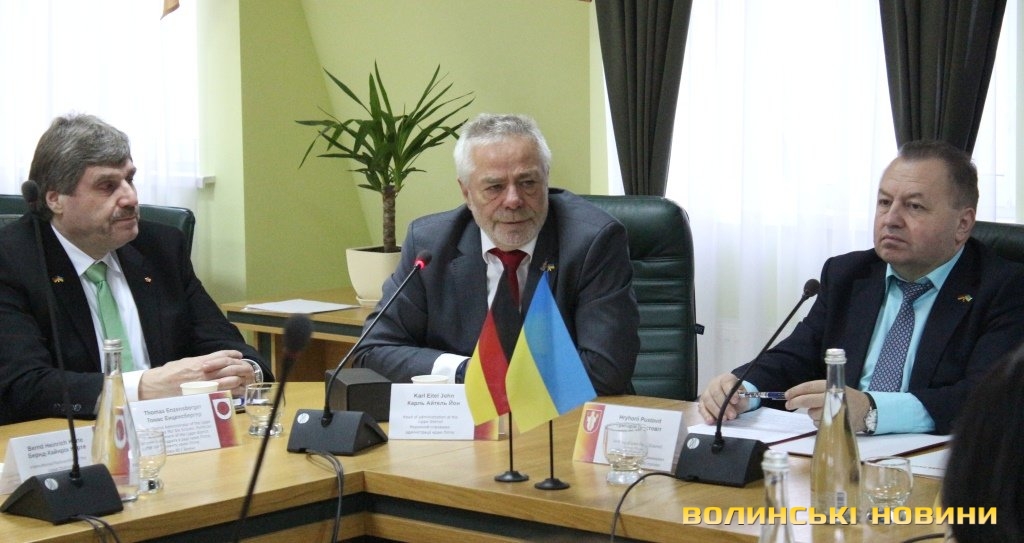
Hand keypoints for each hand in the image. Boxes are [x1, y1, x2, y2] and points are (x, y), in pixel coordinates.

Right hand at [139, 350, 257, 399]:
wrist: (155, 387)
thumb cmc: (168, 374)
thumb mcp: (184, 362)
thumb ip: (198, 362)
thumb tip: (209, 362)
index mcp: (199, 362)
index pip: (221, 355)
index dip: (232, 355)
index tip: (239, 355)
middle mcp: (203, 372)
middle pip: (229, 367)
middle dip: (241, 367)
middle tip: (247, 368)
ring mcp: (204, 384)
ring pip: (229, 380)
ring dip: (239, 379)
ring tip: (244, 379)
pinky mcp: (202, 395)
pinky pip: (222, 393)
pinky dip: (232, 391)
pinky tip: (238, 390)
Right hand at [697, 373, 749, 423]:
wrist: (734, 400)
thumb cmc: (738, 397)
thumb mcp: (744, 396)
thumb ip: (742, 397)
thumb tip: (737, 400)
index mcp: (726, 379)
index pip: (726, 382)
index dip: (730, 391)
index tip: (735, 401)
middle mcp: (714, 383)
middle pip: (715, 392)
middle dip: (724, 405)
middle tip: (732, 415)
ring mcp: (707, 392)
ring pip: (707, 400)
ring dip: (716, 411)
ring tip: (725, 419)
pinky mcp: (702, 402)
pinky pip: (702, 408)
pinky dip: (706, 415)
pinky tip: (711, 421)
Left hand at [784, 380, 870, 431]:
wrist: (866, 409)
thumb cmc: (845, 398)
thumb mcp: (834, 389)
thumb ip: (817, 392)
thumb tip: (794, 396)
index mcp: (831, 386)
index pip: (809, 386)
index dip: (796, 391)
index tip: (786, 395)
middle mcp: (832, 397)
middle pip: (808, 400)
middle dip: (795, 402)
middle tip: (788, 405)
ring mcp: (834, 411)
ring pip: (812, 413)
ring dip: (810, 413)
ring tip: (819, 411)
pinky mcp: (836, 423)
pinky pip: (819, 423)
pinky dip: (818, 422)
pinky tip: (827, 418)